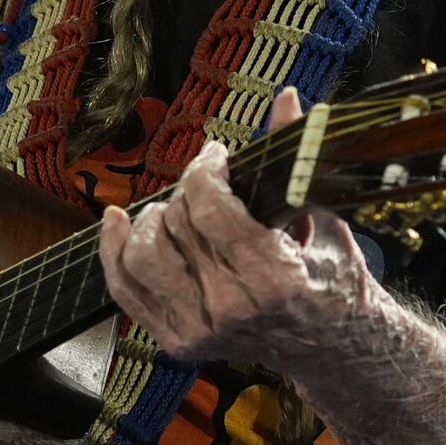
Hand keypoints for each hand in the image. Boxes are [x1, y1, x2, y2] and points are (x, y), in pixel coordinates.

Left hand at [97, 88, 380, 375]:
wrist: (331, 347)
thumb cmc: (330, 278)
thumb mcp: (321, 215)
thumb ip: (296, 157)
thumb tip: (287, 97)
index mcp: (273, 279)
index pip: (209, 208)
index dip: (205, 169)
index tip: (216, 156)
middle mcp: (231, 311)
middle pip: (176, 226)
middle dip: (188, 190)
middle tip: (205, 183)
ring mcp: (200, 332)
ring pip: (141, 258)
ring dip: (151, 220)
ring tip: (171, 208)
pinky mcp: (178, 343)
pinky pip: (125, 289)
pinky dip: (114, 250)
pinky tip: (118, 220)